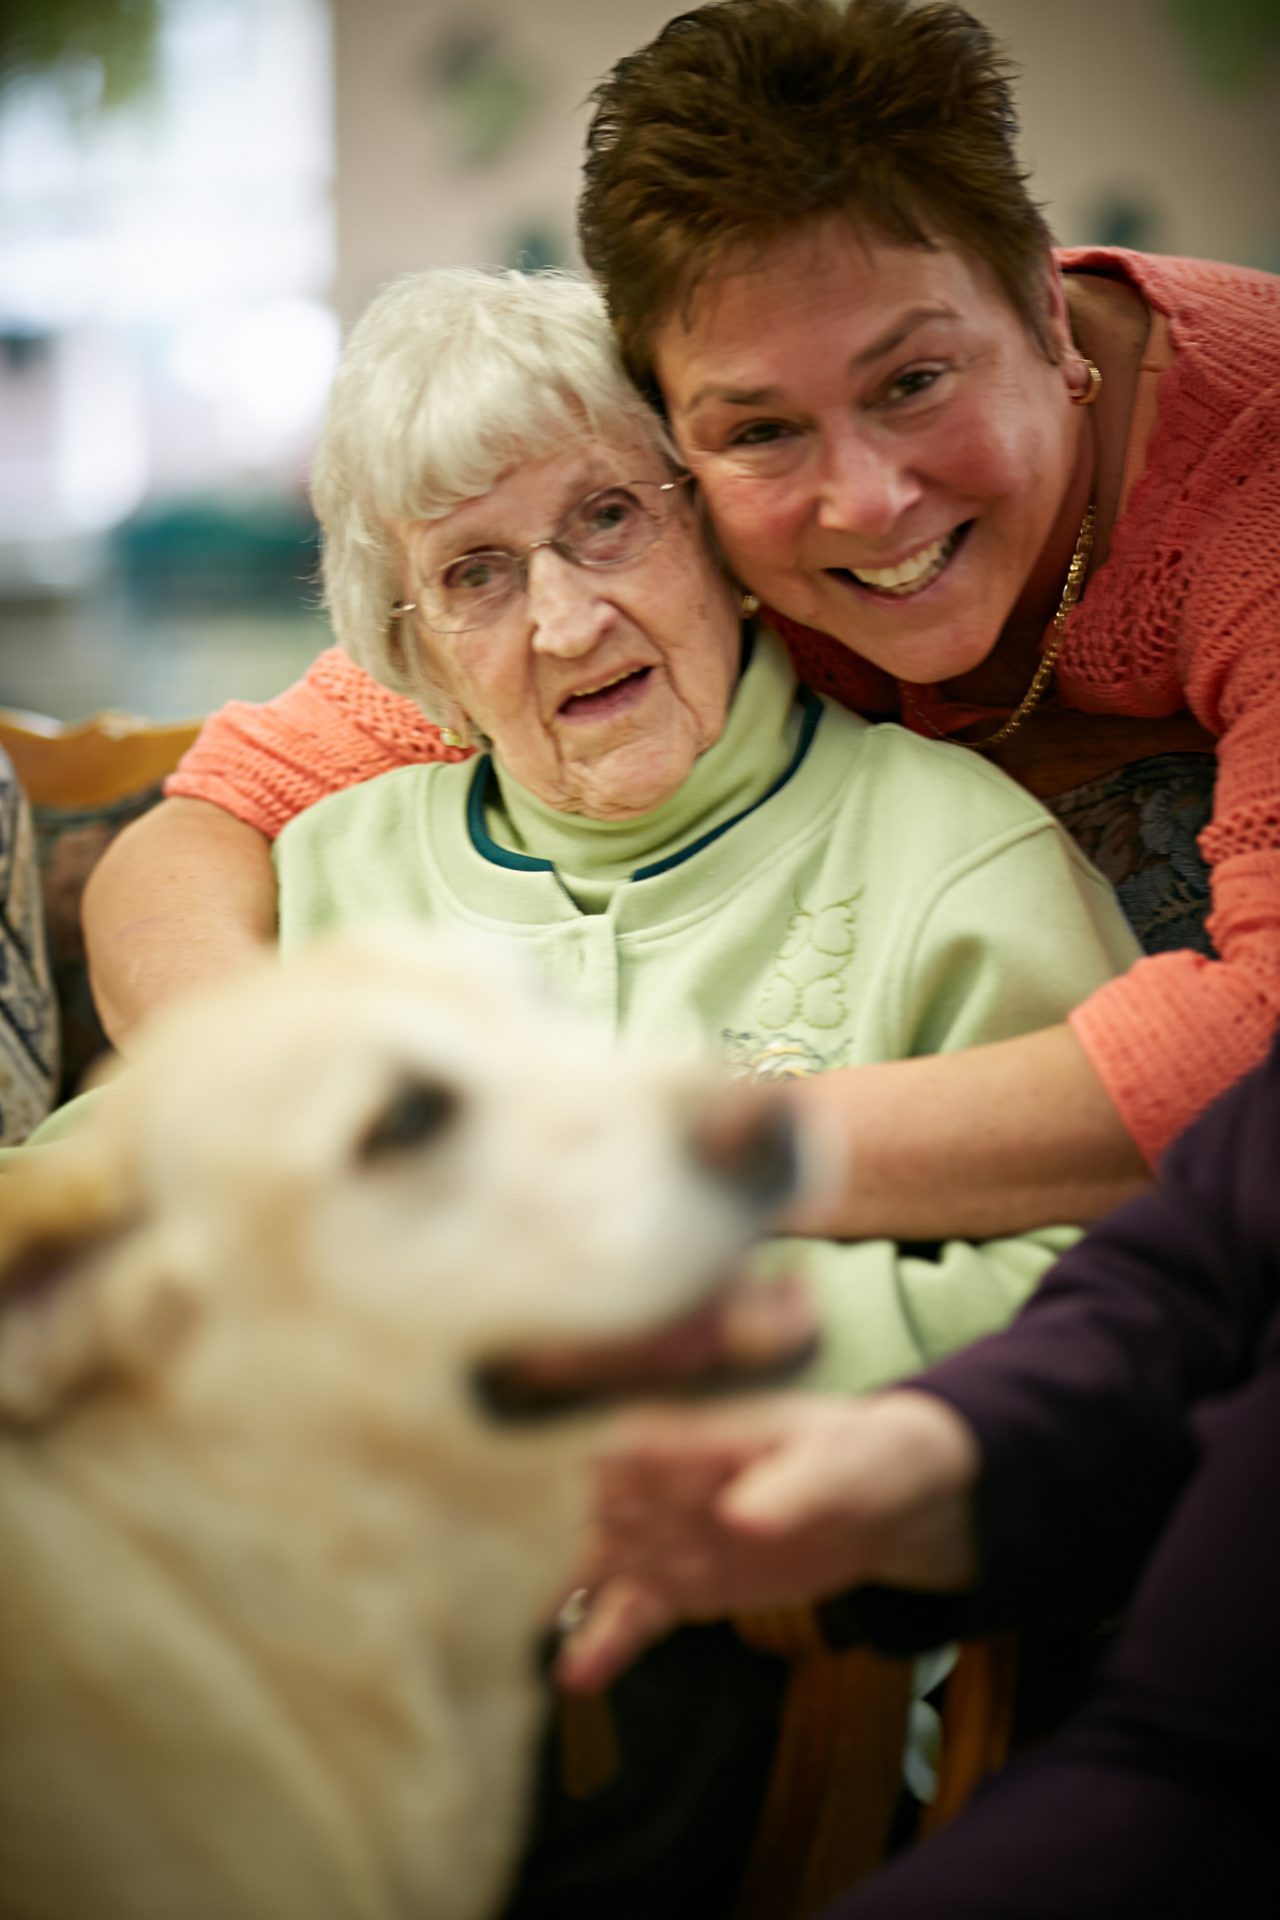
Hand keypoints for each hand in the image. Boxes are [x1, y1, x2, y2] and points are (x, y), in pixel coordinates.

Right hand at [557, 1388, 980, 1692]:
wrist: (888, 1505)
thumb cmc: (860, 1459)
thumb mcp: (842, 1467)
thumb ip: (794, 1489)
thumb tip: (741, 1516)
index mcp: (699, 1435)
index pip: (629, 1447)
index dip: (596, 1471)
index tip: (558, 1497)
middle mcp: (669, 1483)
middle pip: (600, 1507)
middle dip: (560, 1536)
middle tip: (519, 1574)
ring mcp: (673, 1536)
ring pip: (605, 1563)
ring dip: (569, 1593)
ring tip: (522, 1629)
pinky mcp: (686, 1585)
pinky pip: (637, 1614)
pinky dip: (608, 1643)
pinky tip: (574, 1676)